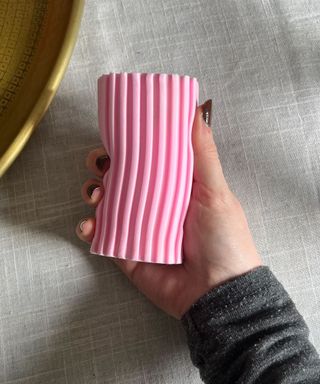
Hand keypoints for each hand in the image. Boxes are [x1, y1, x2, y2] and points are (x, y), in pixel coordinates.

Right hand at [76, 101, 261, 318]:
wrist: (217, 291)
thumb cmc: (222, 238)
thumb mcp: (216, 191)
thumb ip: (203, 153)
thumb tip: (197, 111)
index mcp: (174, 187)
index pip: (146, 160)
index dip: (130, 146)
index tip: (117, 134)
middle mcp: (153, 204)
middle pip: (121, 179)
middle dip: (104, 168)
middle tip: (101, 165)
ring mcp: (137, 228)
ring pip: (106, 204)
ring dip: (93, 193)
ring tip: (95, 194)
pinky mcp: (126, 252)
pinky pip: (101, 236)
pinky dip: (88, 228)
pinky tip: (88, 225)